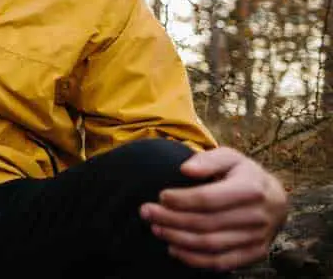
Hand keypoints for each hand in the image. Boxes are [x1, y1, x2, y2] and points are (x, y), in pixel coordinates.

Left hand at [140, 147, 287, 271]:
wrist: (274, 198)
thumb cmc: (242, 174)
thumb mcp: (230, 157)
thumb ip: (207, 160)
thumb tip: (185, 169)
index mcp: (251, 188)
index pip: (209, 198)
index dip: (181, 199)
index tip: (160, 196)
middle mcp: (257, 216)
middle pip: (206, 223)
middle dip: (171, 219)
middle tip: (146, 212)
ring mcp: (257, 238)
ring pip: (211, 245)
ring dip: (178, 239)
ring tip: (155, 229)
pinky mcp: (254, 254)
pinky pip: (221, 263)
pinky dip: (194, 260)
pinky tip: (173, 249)